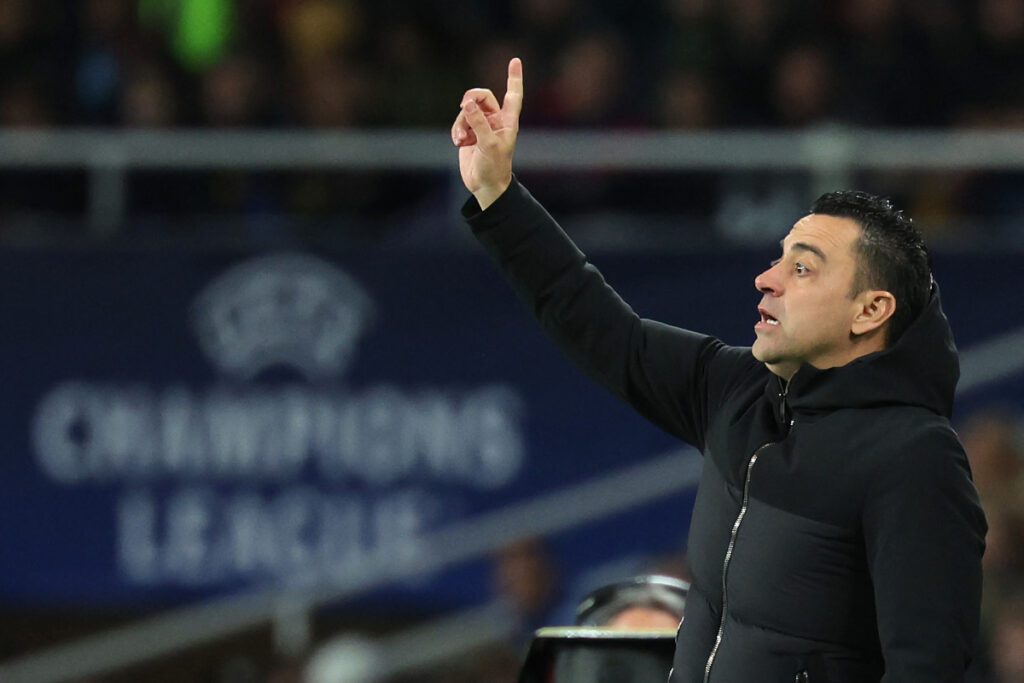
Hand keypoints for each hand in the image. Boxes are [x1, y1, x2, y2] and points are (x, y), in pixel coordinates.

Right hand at [451, 58, 522, 209]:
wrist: (485, 186)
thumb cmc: (494, 167)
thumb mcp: (488, 144)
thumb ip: (478, 122)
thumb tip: (467, 103)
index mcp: (507, 121)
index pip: (513, 95)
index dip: (514, 78)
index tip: (515, 60)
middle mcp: (495, 121)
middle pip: (482, 96)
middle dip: (471, 99)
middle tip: (464, 106)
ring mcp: (480, 127)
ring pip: (467, 111)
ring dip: (460, 122)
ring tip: (460, 139)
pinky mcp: (468, 134)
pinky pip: (459, 123)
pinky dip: (456, 131)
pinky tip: (458, 143)